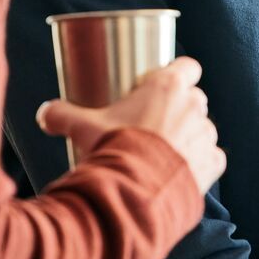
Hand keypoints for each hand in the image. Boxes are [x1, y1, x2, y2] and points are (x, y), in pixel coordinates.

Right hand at [37, 57, 226, 192]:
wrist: (134, 191)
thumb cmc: (112, 149)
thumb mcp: (82, 127)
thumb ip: (62, 115)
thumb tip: (45, 114)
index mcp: (169, 86)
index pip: (187, 67)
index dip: (178, 73)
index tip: (162, 83)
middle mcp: (194, 106)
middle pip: (193, 98)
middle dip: (179, 107)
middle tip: (154, 122)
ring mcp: (206, 135)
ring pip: (203, 129)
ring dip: (189, 136)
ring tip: (165, 151)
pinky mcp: (213, 164)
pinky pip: (212, 158)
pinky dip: (201, 163)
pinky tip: (182, 170)